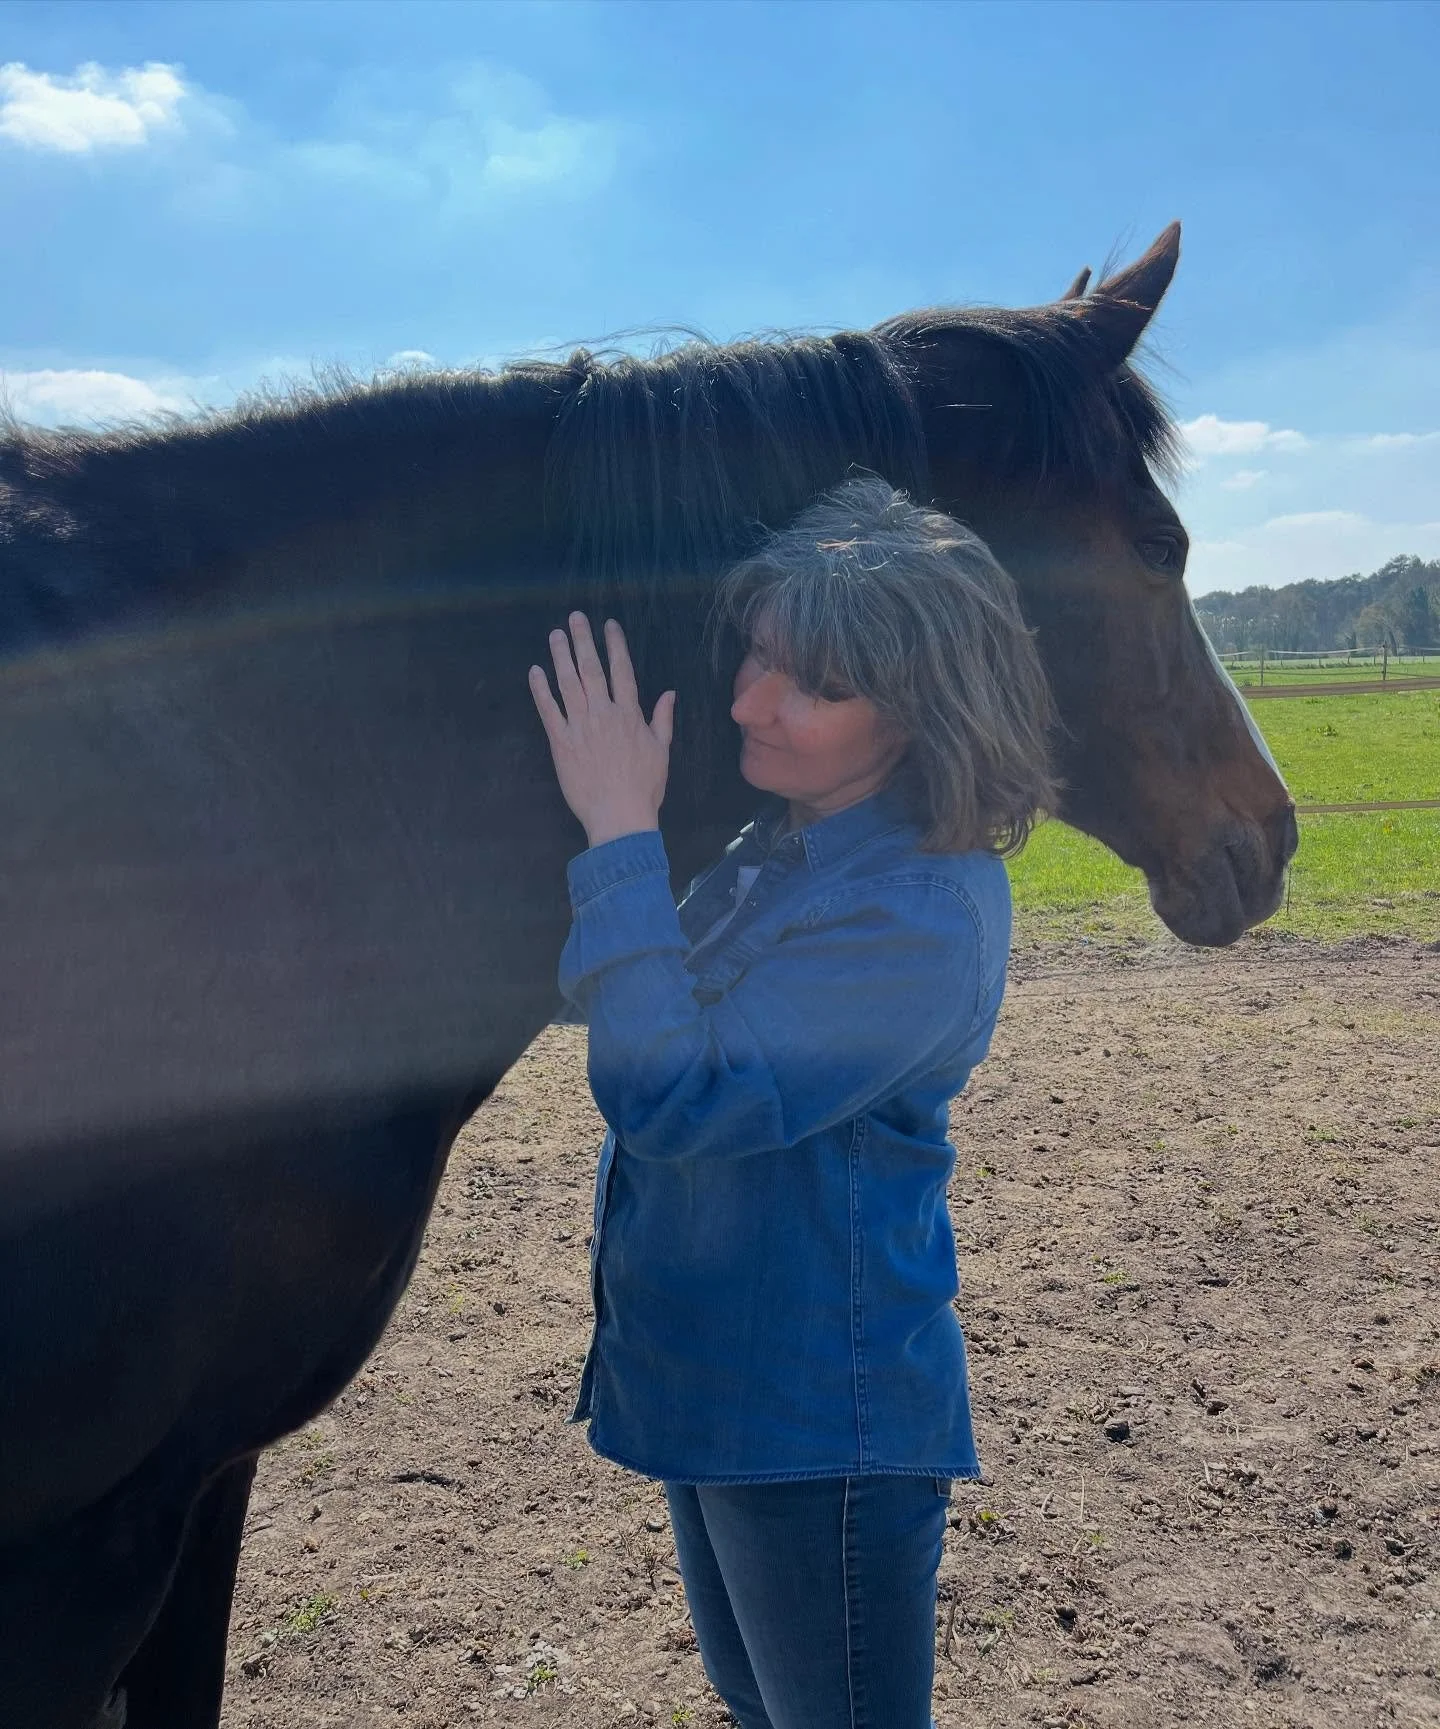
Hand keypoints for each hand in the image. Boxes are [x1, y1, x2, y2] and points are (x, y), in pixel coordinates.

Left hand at [528, 613, 675, 847]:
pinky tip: (535, 671)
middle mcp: (604, 714)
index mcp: (630, 714)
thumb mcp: (661, 750)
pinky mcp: (561, 743)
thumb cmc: (645, 787)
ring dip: (561, 657)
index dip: (615, 645)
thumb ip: (663, 719)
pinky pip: (548, 710)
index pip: (622, 671)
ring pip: (568, 683)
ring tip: (556, 635)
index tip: (609, 625)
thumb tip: (670, 693)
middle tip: (575, 618)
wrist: (619, 815)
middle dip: (584, 640)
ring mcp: (580, 727)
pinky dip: (541, 690)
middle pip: (592, 669)